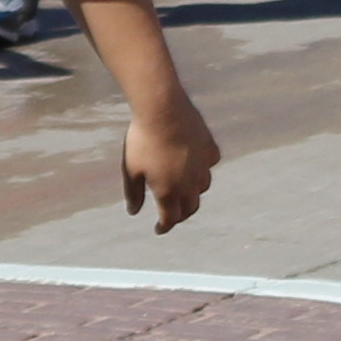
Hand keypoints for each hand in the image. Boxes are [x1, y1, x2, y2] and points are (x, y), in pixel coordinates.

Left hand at [119, 84, 220, 229]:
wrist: (163, 111)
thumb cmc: (141, 141)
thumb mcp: (130, 170)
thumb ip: (134, 193)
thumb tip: (134, 212)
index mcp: (169, 192)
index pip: (170, 218)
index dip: (164, 226)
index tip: (159, 229)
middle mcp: (190, 184)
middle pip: (190, 207)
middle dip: (180, 214)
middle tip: (172, 215)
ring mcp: (203, 166)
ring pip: (203, 188)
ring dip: (193, 194)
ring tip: (184, 192)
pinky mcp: (209, 148)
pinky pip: (209, 164)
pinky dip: (203, 169)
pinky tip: (196, 166)